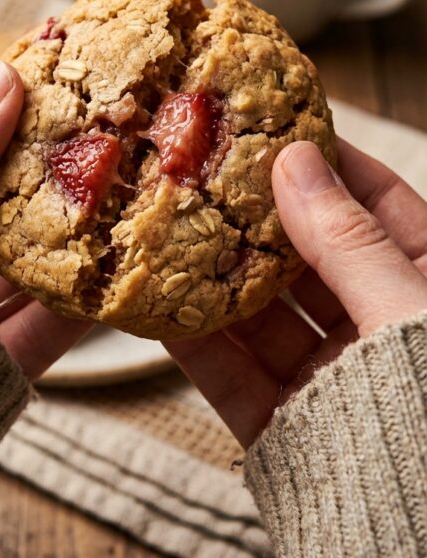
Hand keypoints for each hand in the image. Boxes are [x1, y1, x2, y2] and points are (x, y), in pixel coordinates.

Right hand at [167, 139, 426, 447]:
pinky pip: (236, 375)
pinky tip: (155, 305)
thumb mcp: (408, 313)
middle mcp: (383, 331)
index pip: (379, 207)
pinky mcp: (291, 431)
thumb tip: (296, 160)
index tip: (275, 126)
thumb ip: (349, 241)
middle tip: (202, 169)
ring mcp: (336, 382)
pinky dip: (196, 341)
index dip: (328, 163)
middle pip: (311, 257)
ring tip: (164, 226)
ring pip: (265, 314)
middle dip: (257, 215)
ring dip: (215, 275)